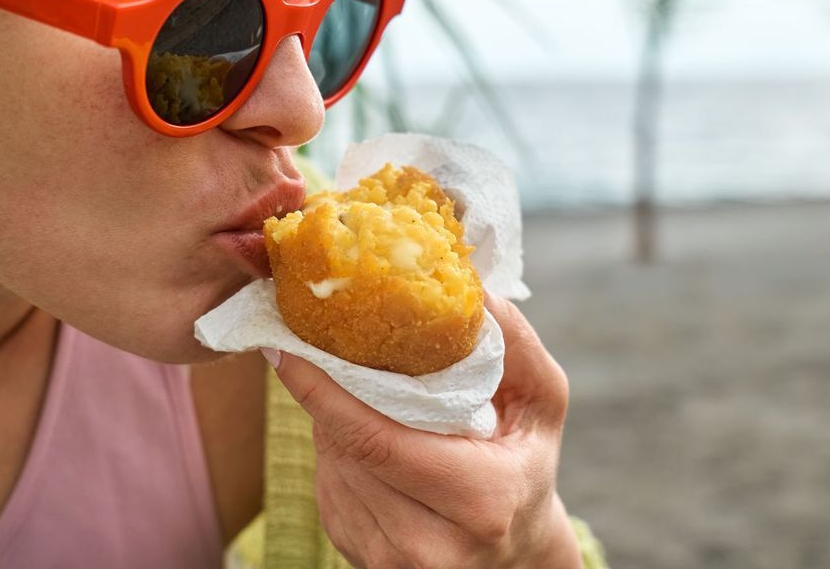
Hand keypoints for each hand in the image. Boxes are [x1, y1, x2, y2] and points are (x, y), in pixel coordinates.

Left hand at [270, 292, 581, 567]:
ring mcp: (390, 562)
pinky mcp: (362, 561)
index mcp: (481, 502)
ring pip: (332, 469)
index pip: (377, 440)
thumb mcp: (542, 399)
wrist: (516, 549)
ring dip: (335, 425)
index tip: (287, 349)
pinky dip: (341, 456)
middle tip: (327, 351)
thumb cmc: (528, 461)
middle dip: (330, 397)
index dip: (323, 392)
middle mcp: (430, 547)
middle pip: (347, 451)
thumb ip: (514, 342)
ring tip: (371, 401)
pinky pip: (330, 490)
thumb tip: (471, 288)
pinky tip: (374, 445)